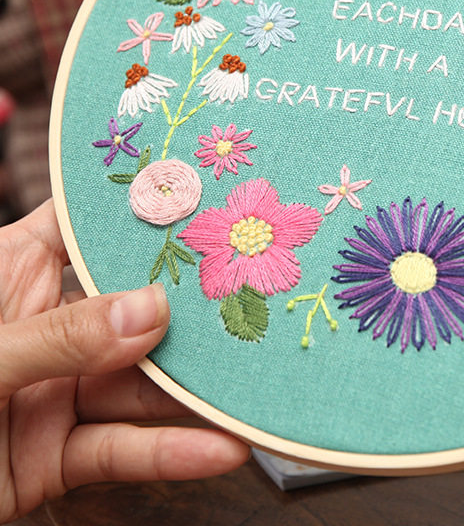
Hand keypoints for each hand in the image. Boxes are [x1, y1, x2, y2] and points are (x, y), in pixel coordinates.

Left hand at [0, 200, 249, 522]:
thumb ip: (55, 337)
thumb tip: (148, 311)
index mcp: (11, 273)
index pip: (86, 225)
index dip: (142, 208)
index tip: (208, 196)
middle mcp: (44, 326)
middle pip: (133, 308)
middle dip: (191, 310)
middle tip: (253, 301)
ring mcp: (54, 390)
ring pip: (139, 385)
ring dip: (193, 392)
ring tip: (250, 385)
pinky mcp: (56, 453)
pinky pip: (123, 448)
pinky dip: (170, 452)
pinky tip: (219, 446)